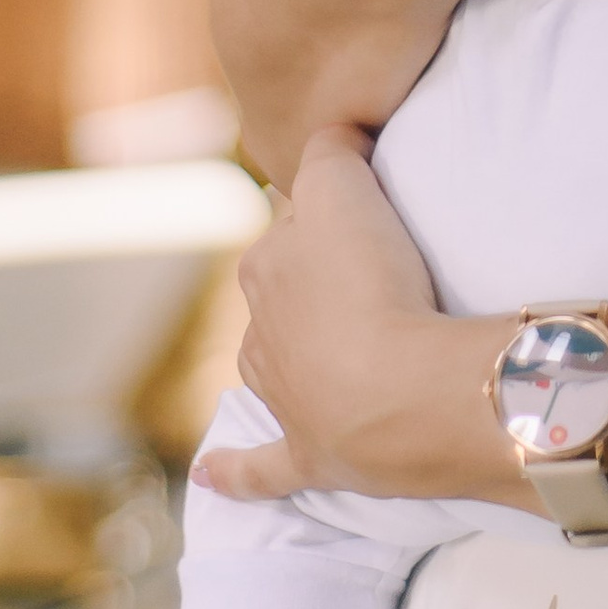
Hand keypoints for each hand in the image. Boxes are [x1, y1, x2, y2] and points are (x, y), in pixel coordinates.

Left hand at [193, 127, 524, 505]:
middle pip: (281, 290)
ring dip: (290, 355)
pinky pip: (257, 466)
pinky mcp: (306, 455)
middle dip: (311, 280)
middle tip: (374, 275)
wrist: (398, 392)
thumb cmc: (373, 285)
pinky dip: (233, 469)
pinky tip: (209, 472)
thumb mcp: (345, 188)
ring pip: (271, 363)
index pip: (289, 223)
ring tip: (342, 349)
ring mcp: (280, 397)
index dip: (328, 215)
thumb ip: (328, 152)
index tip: (366, 215)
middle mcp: (261, 331)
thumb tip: (327, 137)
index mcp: (266, 267)